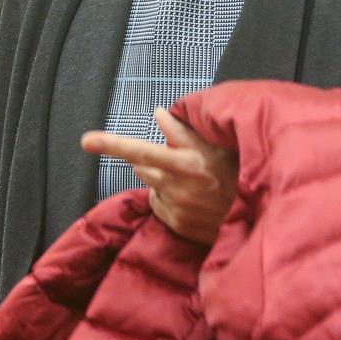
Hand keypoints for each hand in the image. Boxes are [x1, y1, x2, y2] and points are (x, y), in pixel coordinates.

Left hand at [81, 108, 237, 244]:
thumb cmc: (238, 175)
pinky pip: (160, 206)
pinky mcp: (175, 225)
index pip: (140, 150)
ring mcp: (175, 209)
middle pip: (142, 167)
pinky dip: (168, 199)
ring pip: (151, 186)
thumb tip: (159, 113)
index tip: (86, 140)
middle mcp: (176, 188)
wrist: (253, 217)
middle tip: (179, 161)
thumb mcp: (217, 147)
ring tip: (191, 182)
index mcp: (185, 164)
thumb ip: (183, 131)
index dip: (112, 144)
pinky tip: (191, 198)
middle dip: (152, 161)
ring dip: (161, 180)